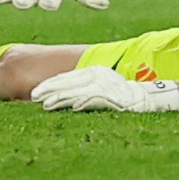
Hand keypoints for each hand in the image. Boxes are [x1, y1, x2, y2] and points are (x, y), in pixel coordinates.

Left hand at [33, 65, 178, 112]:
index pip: (66, 78)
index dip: (50, 85)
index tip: (35, 91)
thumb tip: (63, 96)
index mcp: (92, 72)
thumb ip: (83, 88)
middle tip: (34, 96)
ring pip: (78, 91)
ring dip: (61, 99)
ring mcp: (104, 85)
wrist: (144, 98)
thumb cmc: (118, 95)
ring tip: (47, 104)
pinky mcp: (112, 96)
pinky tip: (73, 107)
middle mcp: (96, 76)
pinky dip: (83, 102)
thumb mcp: (99, 86)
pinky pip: (95, 99)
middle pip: (68, 83)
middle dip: (50, 90)